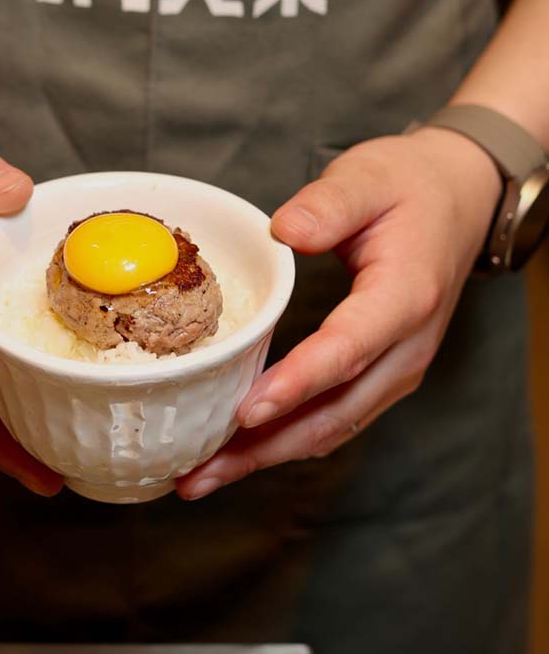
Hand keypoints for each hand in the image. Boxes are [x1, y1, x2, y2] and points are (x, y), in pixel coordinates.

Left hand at [177, 127, 501, 499]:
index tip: (246, 413)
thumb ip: (330, 203)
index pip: (347, 351)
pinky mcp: (379, 377)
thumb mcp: (371, 177)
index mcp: (404, 297)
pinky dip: (283, 442)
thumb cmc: (409, 188)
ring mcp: (395, 371)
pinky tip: (239, 452)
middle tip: (197, 473)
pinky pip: (331, 422)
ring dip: (266, 458)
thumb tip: (285, 230)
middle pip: (332, 415)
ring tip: (203, 476)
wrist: (457, 203)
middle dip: (262, 449)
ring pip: (328, 431)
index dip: (296, 385)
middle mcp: (405, 349)